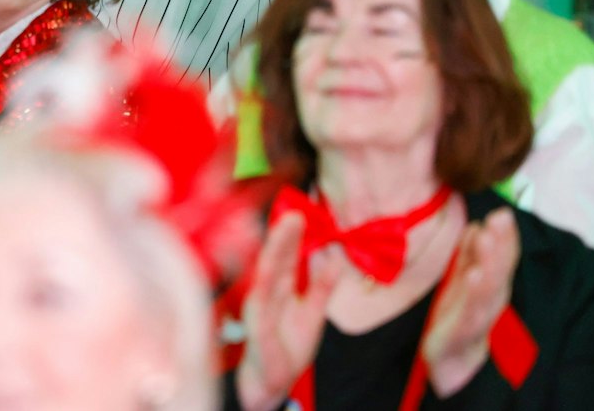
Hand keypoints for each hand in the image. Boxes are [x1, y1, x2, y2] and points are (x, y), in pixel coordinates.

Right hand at [234, 212, 341, 410]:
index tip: (301, 211)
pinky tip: (269, 268)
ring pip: (266, 274)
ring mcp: (260, 309)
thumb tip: (335, 260)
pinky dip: (264, 286)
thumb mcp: (313, 314)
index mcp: (282, 288)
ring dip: (274, 250)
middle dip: (284, 234)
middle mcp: (268, 293)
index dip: (293, 234)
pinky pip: (262, 305)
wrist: (272, 384)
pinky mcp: (258, 328)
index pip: (288, 256)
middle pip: (276, 258)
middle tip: (295, 211)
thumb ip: (321, 287)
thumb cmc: (286, 347)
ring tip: (283, 229)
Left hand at [423, 208, 519, 396]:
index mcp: (493, 284)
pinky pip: (470, 311)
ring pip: (489, 287)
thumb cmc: (459, 314)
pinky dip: (474, 292)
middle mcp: (493, 299)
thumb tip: (478, 225)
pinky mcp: (462, 331)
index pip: (504, 256)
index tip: (504, 212)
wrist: (450, 362)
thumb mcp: (464, 279)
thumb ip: (471, 254)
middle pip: (501, 268)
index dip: (506, 235)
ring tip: (487, 237)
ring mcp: (480, 315)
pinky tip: (473, 274)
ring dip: (490, 261)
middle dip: (502, 242)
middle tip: (500, 217)